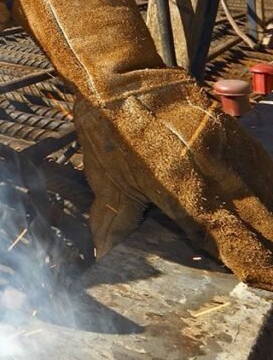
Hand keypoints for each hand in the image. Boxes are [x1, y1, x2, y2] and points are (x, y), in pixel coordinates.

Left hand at [15, 0, 272, 286]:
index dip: (254, 265)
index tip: (265, 284)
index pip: (230, 238)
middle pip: (262, 220)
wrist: (118, 74)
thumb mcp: (108, 178)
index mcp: (184, 188)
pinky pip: (263, 165)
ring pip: (269, 192)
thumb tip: (103, 250)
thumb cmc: (108, 129)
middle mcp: (215, 170)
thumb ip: (114, 218)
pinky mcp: (232, 130)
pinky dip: (271, 189)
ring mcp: (228, 148)